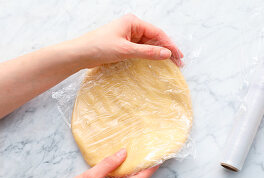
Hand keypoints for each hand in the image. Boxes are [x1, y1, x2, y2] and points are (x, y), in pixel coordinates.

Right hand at [51, 149, 158, 177]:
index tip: (157, 160)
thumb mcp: (90, 177)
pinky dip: (126, 174)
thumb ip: (108, 164)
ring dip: (135, 171)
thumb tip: (123, 153)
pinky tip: (126, 165)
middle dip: (144, 170)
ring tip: (141, 158)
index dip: (149, 170)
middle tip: (151, 156)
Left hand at [66, 14, 182, 67]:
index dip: (169, 45)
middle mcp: (132, 27)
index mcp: (133, 22)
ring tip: (170, 64)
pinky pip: (140, 49)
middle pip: (154, 38)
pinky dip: (149, 55)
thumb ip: (147, 52)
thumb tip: (167, 54)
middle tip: (178, 63)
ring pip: (148, 44)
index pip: (157, 33)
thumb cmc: (99, 48)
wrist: (80, 54)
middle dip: (166, 50)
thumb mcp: (125, 50)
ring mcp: (128, 36)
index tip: (179, 57)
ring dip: (158, 53)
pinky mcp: (124, 44)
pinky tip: (156, 62)